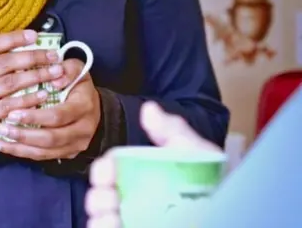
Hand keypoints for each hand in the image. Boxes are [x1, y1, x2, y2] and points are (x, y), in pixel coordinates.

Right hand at [0, 30, 63, 164]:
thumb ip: (1, 66)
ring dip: (35, 76)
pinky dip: (28, 99)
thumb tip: (34, 48)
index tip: (35, 35)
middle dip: (32, 57)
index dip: (14, 38)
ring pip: (9, 83)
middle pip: (4, 63)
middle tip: (54, 57)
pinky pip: (9, 105)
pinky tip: (43, 95)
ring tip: (55, 73)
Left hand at [0, 59, 100, 160]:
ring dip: (18, 147)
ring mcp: (76, 144)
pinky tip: (3, 147)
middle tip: (2, 128)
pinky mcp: (67, 153)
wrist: (92, 106)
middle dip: (24, 135)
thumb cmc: (77, 84)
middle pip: (51, 138)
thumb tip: (54, 78)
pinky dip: (21, 152)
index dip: (35, 116)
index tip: (13, 112)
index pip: (58, 115)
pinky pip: (42, 157)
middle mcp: (83, 129)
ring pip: (45, 152)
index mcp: (85, 106)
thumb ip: (66, 69)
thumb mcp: (76, 69)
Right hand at [85, 102, 221, 227]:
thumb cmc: (210, 182)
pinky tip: (115, 225)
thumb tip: (149, 109)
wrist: (227, 208)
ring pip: (101, 218)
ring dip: (100, 215)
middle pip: (101, 195)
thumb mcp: (194, 151)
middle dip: (98, 194)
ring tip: (112, 215)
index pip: (110, 170)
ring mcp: (132, 219)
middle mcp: (131, 199)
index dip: (104, 169)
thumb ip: (172, 130)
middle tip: (110, 196)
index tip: (107, 170)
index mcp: (139, 175)